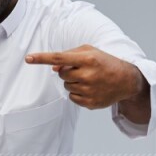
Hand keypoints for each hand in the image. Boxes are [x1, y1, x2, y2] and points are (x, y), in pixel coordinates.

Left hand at [25, 44, 144, 109]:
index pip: (59, 58)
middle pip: (61, 74)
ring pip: (66, 86)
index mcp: (88, 59)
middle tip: (81, 70)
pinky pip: (72, 97)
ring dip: (73, 82)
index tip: (28, 58)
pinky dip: (77, 93)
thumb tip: (53, 67)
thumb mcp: (90, 52)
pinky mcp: (90, 103)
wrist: (126, 80)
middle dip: (67, 71)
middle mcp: (88, 74)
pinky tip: (90, 89)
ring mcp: (89, 90)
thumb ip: (70, 56)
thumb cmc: (105, 62)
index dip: (42, 58)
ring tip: (89, 79)